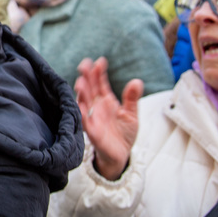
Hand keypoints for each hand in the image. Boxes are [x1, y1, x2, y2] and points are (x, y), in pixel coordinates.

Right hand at [75, 57, 143, 180]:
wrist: (121, 155)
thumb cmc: (123, 134)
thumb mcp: (131, 114)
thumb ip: (132, 99)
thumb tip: (137, 81)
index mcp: (106, 101)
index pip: (100, 83)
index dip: (99, 72)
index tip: (100, 61)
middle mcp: (96, 107)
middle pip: (90, 89)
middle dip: (86, 77)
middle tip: (85, 64)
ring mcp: (92, 118)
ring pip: (84, 102)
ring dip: (81, 93)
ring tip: (81, 82)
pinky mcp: (92, 131)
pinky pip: (85, 121)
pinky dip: (82, 112)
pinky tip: (81, 103)